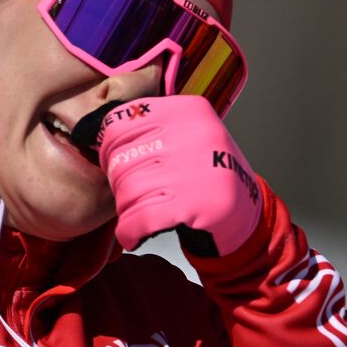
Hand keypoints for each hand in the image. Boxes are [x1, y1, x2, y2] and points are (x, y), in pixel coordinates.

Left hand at [78, 96, 262, 253]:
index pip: (122, 123)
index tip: (113, 164)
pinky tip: (134, 235)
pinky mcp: (194, 205)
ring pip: (128, 190)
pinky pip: (139, 218)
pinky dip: (130, 232)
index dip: (109, 148)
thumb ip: (153, 127)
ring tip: (139, 214)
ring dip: (126, 210)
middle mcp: (194, 134)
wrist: (249, 215)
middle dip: (119, 184)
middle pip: (123, 160)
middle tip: (131, 195)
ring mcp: (194, 169)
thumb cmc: (210, 176)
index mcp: (190, 111)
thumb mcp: (192, 136)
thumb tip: (97, 132)